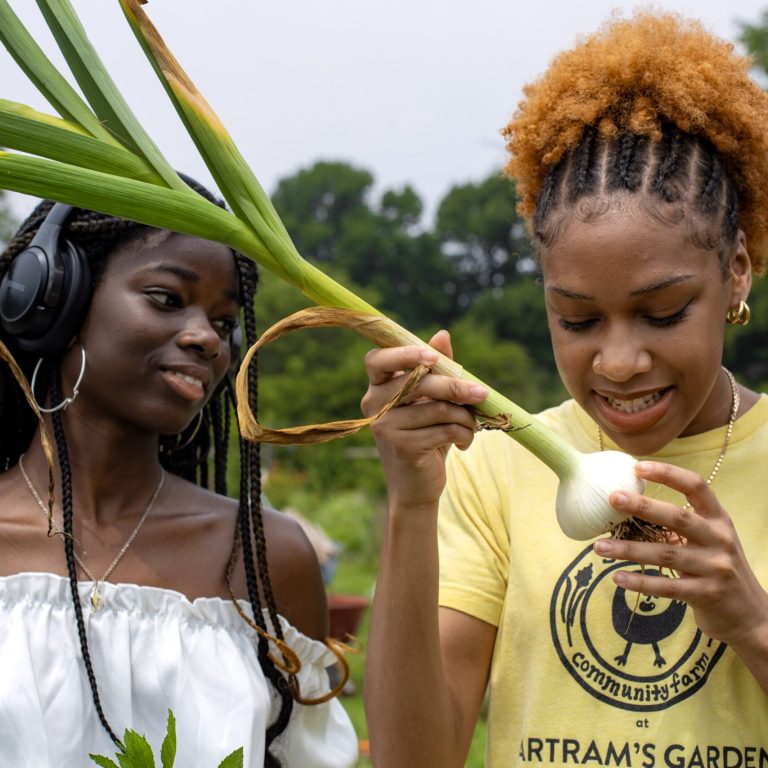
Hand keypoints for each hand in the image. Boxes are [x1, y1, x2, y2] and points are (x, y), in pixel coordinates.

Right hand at [361, 331, 487, 511]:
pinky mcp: (402, 447)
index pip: (376, 359)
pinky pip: (444, 429)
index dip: (403, 353)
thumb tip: (442, 335)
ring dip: (465, 416)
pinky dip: (464, 434)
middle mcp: (374, 404)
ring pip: (438, 407)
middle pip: (418, 382)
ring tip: (472, 425)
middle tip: (483, 393)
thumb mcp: (432, 401)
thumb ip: (436, 369)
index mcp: (377, 387)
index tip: (433, 358)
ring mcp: (385, 427)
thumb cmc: (425, 436)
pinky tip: (465, 442)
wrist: (416, 486)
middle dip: (456, 386)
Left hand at [593, 460, 767, 648]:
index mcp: (718, 519)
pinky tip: (617, 578)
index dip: (668, 474)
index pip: (696, 487)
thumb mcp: (708, 540)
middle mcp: (719, 539)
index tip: (637, 467)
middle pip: (677, 517)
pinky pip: (667, 586)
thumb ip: (679, 524)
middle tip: (612, 498)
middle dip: (642, 506)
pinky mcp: (707, 594)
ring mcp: (715, 568)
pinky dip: (640, 582)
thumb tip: (628, 503)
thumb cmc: (716, 569)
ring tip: (599, 547)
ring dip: (628, 550)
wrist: (751, 616)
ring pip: (665, 554)